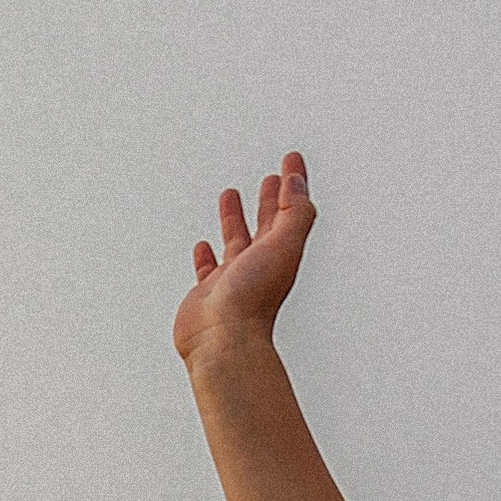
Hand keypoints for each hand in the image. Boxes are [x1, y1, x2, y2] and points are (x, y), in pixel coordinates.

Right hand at [174, 152, 318, 366]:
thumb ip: (294, 212)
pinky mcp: (208, 294)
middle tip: (271, 177)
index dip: (293, 183)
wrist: (224, 343)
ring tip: (231, 195)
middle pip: (267, 225)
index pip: (291, 209)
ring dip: (235, 218)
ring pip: (236, 241)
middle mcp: (260, 266)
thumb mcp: (283, 246)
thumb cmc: (253, 299)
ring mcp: (234, 280)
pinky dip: (207, 255)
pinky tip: (203, 245)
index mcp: (280, 254)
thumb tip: (297, 179)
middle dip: (270, 199)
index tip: (292, 158)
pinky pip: (208, 269)